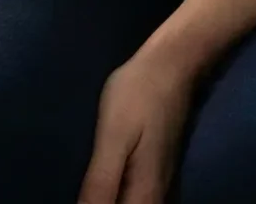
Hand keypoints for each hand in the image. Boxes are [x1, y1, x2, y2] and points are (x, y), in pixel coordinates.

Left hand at [77, 39, 199, 203]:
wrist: (173, 65)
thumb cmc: (138, 96)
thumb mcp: (113, 138)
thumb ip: (100, 183)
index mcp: (144, 194)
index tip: (82, 198)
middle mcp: (157, 195)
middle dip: (103, 203)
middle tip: (81, 191)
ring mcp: (160, 183)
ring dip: (111, 200)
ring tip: (88, 190)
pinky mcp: (158, 170)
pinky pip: (138, 197)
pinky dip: (121, 196)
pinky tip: (104, 188)